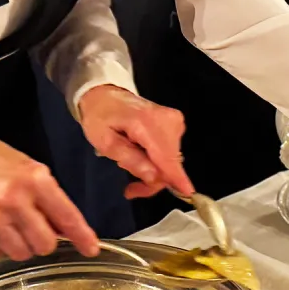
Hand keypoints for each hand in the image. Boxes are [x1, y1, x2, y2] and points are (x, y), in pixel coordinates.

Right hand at [0, 130, 99, 260]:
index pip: (66, 216)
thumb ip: (48, 197)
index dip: (82, 236)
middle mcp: (13, 198)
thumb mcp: (27, 167)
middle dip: (44, 241)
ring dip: (21, 245)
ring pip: (21, 253)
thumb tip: (68, 229)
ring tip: (10, 225)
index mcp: (34, 179)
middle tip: (35, 229)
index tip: (91, 249)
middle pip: (45, 243)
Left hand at [78, 84, 193, 198]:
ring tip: (132, 168)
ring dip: (155, 172)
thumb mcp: (104, 142)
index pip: (166, 155)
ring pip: (172, 160)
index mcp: (145, 122)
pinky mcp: (176, 123)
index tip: (188, 194)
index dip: (176, 177)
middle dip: (154, 180)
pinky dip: (159, 161)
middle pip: (170, 162)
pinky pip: (172, 152)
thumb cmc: (100, 118)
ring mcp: (174, 120)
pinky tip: (143, 157)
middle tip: (132, 189)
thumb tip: (154, 177)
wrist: (106, 95)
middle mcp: (166, 120)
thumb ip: (130, 159)